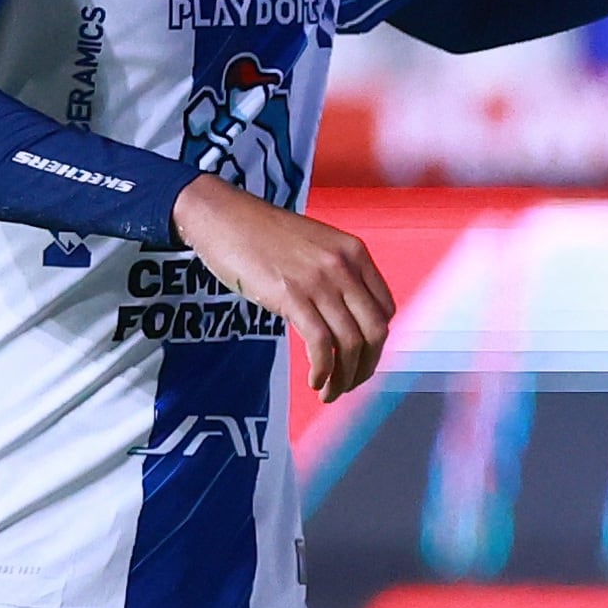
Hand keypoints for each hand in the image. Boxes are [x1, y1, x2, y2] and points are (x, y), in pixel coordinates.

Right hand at [175, 172, 396, 398]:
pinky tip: (314, 381)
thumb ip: (335, 274)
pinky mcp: (291, 296)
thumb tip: (344, 317)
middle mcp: (344, 266)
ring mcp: (319, 281)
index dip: (377, 342)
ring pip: (351, 344)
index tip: (361, 358)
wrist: (221, 215)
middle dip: (366, 367)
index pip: (386, 309)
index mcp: (355, 252)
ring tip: (328, 392)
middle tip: (350, 384)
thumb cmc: (261, 233)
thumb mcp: (314, 246)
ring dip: (343, 378)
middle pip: (375, 332)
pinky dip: (323, 371)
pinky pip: (321, 345)